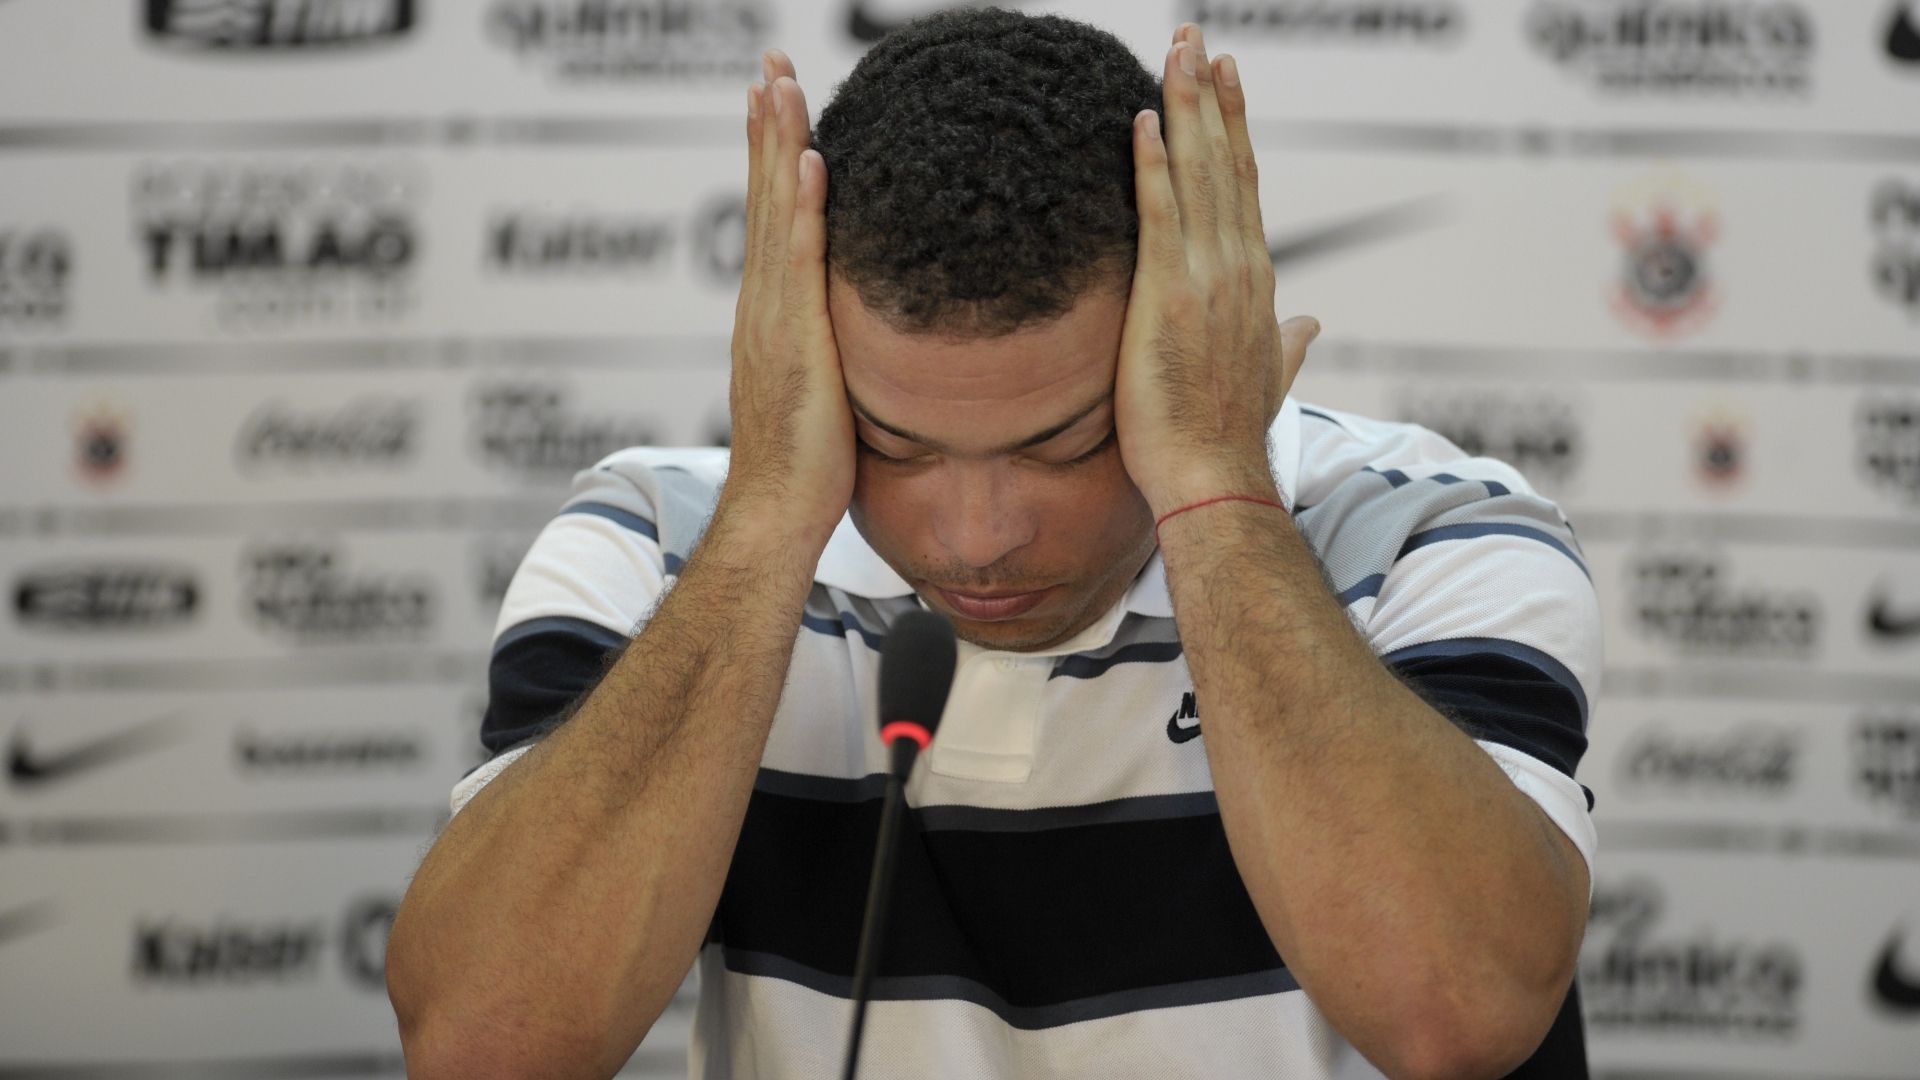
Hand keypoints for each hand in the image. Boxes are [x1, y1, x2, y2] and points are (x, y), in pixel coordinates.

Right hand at [720, 50, 853, 543]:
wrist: (778, 515)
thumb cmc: (809, 472)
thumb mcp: (829, 393)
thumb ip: (838, 352)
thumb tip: (866, 337)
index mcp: (770, 314)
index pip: (770, 217)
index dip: (772, 156)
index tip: (776, 101)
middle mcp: (761, 305)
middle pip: (762, 197)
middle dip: (766, 126)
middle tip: (769, 64)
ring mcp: (771, 319)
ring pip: (771, 213)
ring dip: (776, 144)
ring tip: (779, 82)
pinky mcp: (793, 340)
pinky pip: (798, 262)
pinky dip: (800, 209)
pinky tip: (810, 161)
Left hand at [1115, 25, 1319, 518]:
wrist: (1216, 477)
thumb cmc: (1230, 437)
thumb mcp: (1268, 379)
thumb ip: (1289, 344)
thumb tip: (1309, 326)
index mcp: (1256, 281)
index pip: (1244, 188)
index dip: (1235, 129)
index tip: (1225, 81)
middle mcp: (1239, 268)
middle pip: (1225, 162)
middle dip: (1211, 96)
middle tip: (1196, 38)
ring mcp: (1207, 278)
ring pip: (1199, 173)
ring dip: (1185, 107)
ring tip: (1175, 52)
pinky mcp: (1169, 295)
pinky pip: (1160, 215)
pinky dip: (1154, 164)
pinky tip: (1142, 122)